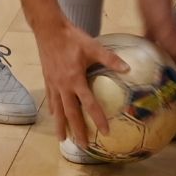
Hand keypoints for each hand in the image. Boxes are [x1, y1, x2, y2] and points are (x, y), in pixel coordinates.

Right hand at [36, 22, 127, 148]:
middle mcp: (63, 85)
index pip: (88, 104)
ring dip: (60, 125)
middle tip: (82, 146)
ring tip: (62, 139)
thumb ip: (110, 59)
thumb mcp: (93, 46)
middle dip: (76, 130)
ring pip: (57, 109)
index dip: (98, 118)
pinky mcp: (47, 79)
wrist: (48, 29)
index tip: (105, 132)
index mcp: (75, 79)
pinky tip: (54, 115)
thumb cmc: (72, 37)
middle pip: (70, 113)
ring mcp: (53, 83)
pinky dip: (53, 109)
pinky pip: (50, 98)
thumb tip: (128, 68)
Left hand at [135, 0, 175, 90]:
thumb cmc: (158, 1)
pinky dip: (147, 56)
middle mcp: (171, 40)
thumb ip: (168, 38)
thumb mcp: (161, 22)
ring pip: (164, 57)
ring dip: (164, 70)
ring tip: (160, 85)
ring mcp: (162, 34)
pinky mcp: (151, 28)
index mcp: (175, 40)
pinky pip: (149, 47)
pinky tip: (139, 64)